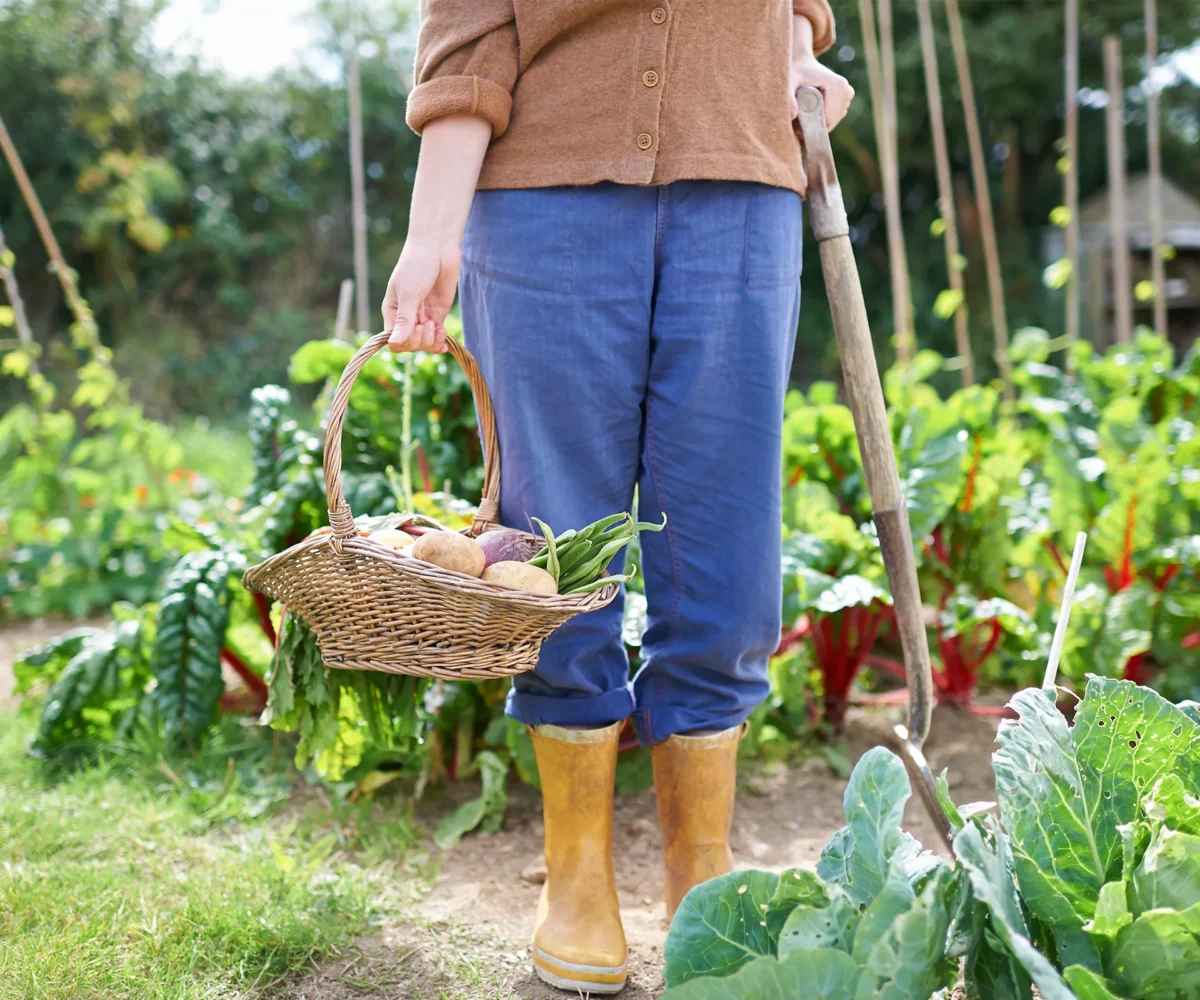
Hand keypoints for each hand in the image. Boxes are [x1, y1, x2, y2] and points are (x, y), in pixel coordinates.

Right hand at [381, 242, 459, 352]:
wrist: (437, 249)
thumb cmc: (416, 265)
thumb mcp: (409, 294)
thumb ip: (404, 320)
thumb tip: (394, 344)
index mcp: (392, 312)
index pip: (394, 342)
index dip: (405, 342)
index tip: (415, 327)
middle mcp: (406, 318)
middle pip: (410, 346)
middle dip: (420, 341)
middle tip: (427, 324)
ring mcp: (423, 317)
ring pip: (424, 344)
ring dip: (431, 341)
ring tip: (435, 326)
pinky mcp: (438, 315)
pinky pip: (437, 337)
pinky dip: (441, 341)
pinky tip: (444, 341)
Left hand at [789, 17, 853, 132]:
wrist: (802, 62)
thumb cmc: (793, 72)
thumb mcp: (788, 83)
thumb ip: (788, 98)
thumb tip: (793, 115)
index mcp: (837, 86)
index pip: (829, 120)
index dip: (812, 128)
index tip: (797, 130)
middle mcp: (846, 89)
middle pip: (832, 121)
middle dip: (816, 126)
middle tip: (797, 124)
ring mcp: (848, 92)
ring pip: (834, 119)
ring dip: (819, 122)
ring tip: (803, 116)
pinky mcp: (847, 96)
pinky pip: (836, 115)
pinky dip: (824, 117)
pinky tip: (812, 111)